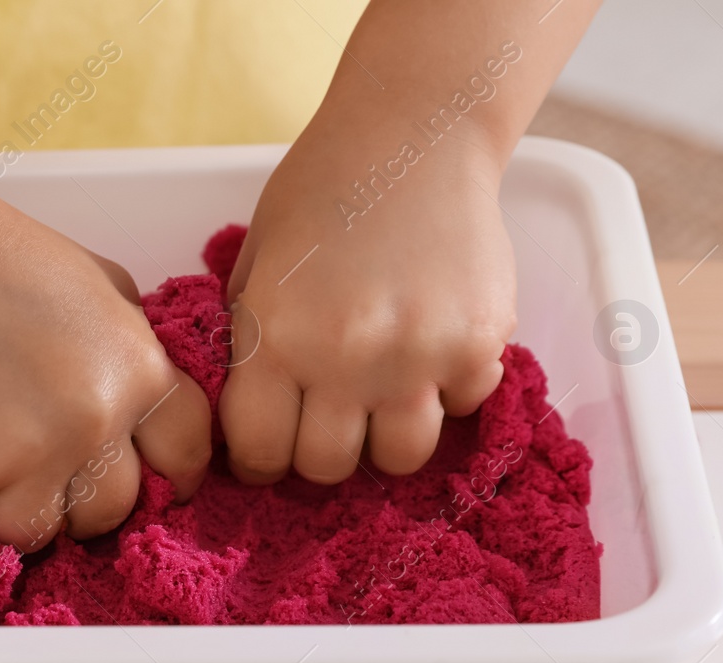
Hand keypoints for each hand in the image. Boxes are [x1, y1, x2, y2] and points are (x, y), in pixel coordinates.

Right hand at [0, 188, 211, 550]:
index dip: (169, 476)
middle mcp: (93, 421)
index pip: (185, 455)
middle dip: (77, 499)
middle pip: (108, 512)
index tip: (151, 485)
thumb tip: (144, 419)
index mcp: (138, 371)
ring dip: (5, 505)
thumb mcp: (101, 288)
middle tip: (38, 468)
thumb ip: (132, 355)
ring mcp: (26, 454)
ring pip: (32, 530)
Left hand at [220, 121, 514, 484]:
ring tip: (384, 398)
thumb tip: (245, 416)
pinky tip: (434, 346)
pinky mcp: (478, 343)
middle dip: (322, 451)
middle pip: (329, 466)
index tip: (271, 447)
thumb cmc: (323, 192)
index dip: (261, 458)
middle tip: (328, 419)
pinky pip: (463, 404)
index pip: (260, 451)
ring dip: (388, 436)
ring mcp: (418, 355)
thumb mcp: (255, 264)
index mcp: (275, 337)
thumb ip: (249, 340)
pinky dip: (450, 388)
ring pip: (401, 456)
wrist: (415, 134)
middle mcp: (345, 357)